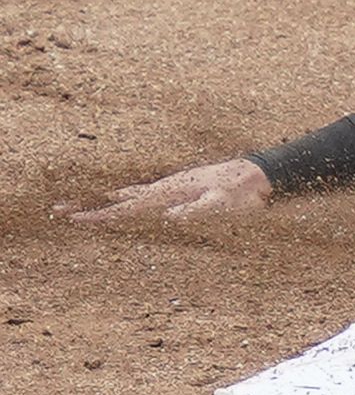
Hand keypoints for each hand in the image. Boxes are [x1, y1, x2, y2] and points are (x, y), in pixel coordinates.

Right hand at [61, 159, 272, 221]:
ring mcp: (172, 186)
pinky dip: (125, 196)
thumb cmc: (240, 192)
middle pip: (118, 198)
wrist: (256, 175)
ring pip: (129, 194)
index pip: (126, 207)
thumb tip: (171, 216)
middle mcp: (165, 188)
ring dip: (103, 199)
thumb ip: (197, 208)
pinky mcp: (180, 187)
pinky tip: (120, 195)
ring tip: (80, 204)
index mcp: (168, 193)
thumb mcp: (220, 203)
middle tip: (57, 209)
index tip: (74, 219)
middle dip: (88, 204)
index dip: (100, 214)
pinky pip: (145, 194)